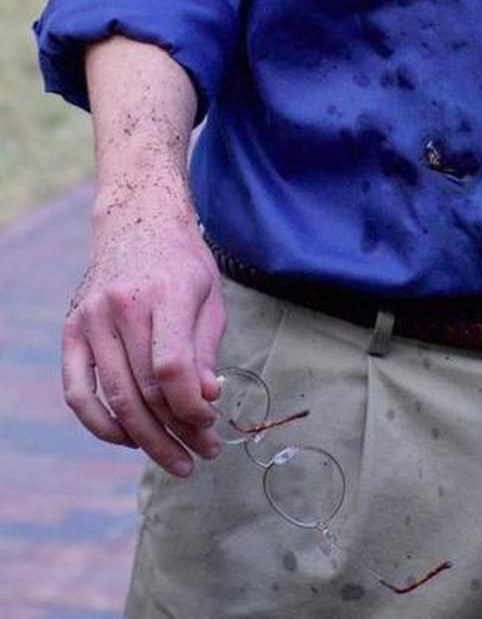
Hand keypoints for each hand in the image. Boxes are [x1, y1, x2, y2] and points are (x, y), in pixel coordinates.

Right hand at [61, 194, 225, 476]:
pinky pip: (78, 393)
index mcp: (166, 292)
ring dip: (146, 439)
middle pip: (145, 390)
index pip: (172, 368)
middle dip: (177, 432)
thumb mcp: (209, 297)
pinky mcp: (70, 331)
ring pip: (115, 398)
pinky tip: (129, 439)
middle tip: (201, 457)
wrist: (137, 222)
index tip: (211, 425)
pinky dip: (102, 425)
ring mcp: (90, 318)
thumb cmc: (182, 263)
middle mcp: (122, 305)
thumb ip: (206, 351)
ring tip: (175, 459)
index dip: (192, 408)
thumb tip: (206, 401)